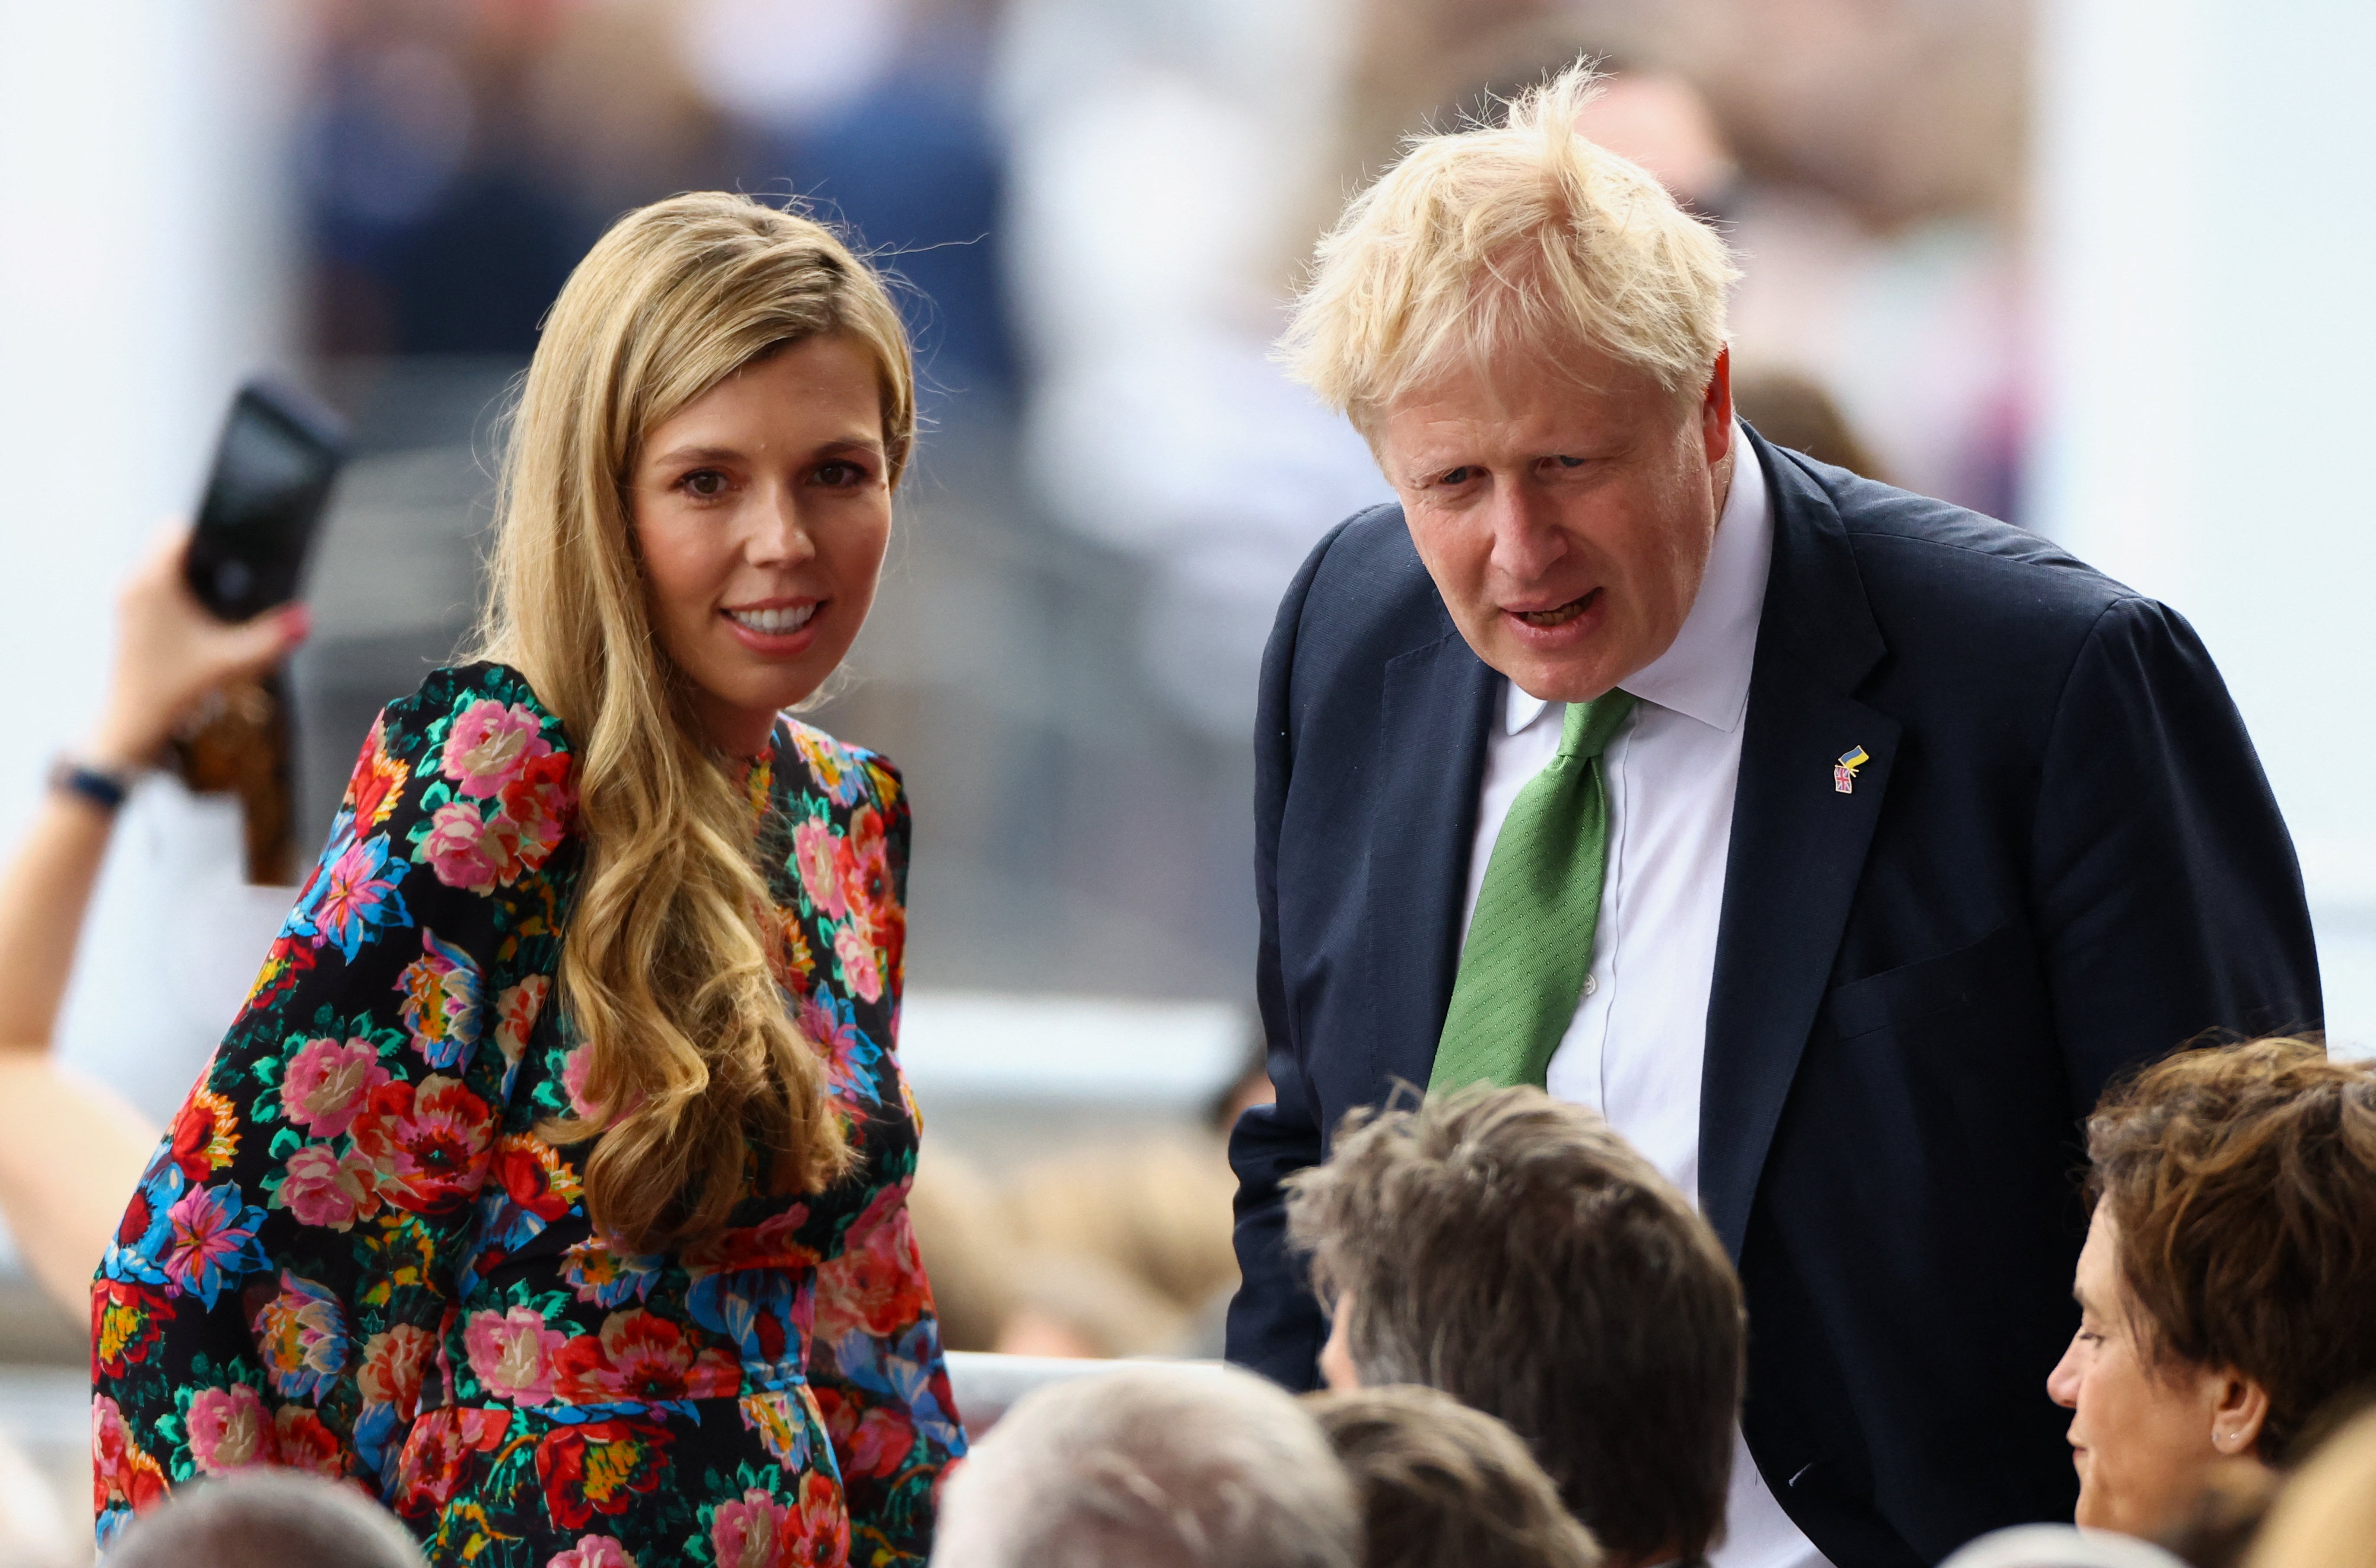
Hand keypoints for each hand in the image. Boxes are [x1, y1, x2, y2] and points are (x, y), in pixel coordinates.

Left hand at [83, 524, 310, 769]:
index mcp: (152, 581)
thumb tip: (307, 618)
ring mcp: (126, 596)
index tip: (240, 541)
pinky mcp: (128, 612)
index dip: (213, 528)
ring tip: (225, 588)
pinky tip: (204, 609)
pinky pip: (154, 579)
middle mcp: (133, 581)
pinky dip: (179, 584)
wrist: (134, 723)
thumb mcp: (231, 662)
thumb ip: (272, 638)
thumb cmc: (174, 689)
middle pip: (171, 541)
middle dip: (206, 549)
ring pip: (162, 560)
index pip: (179, 528)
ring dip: (192, 567)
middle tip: (238, 567)